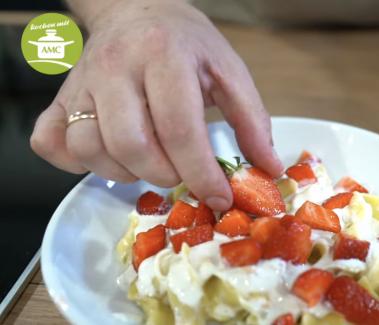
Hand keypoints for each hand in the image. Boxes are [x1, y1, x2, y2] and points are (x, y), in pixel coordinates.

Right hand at [30, 0, 282, 210]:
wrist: (139, 10)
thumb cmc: (188, 44)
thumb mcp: (230, 72)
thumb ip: (252, 121)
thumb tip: (268, 170)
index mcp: (164, 57)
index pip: (179, 128)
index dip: (200, 173)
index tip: (219, 197)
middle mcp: (115, 68)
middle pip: (130, 144)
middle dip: (164, 175)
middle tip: (182, 173)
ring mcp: (81, 83)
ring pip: (89, 148)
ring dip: (124, 172)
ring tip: (151, 163)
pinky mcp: (60, 96)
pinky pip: (51, 142)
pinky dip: (76, 163)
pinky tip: (108, 156)